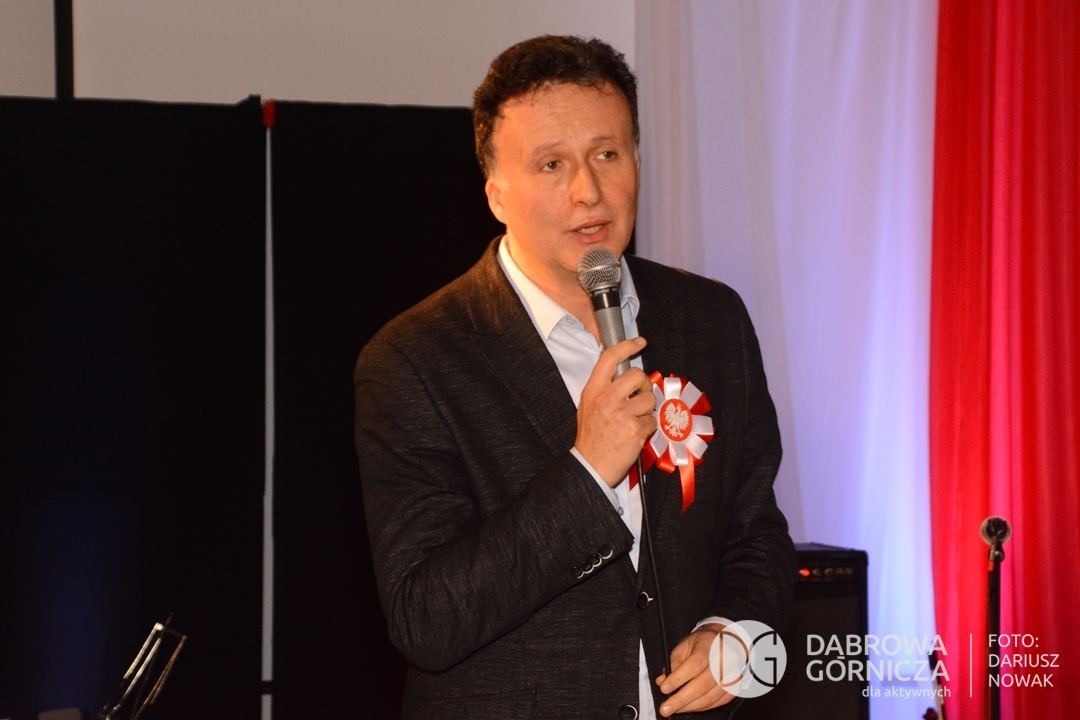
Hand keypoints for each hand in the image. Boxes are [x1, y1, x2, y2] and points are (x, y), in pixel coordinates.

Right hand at [574, 337, 655, 486]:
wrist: (590, 466)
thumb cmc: (590, 438)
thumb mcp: (588, 407)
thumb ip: (604, 390)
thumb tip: (625, 378)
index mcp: (593, 391)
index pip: (609, 358)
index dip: (627, 346)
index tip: (640, 342)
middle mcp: (607, 399)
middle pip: (637, 375)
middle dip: (644, 384)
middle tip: (640, 395)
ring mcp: (622, 414)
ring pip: (649, 399)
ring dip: (647, 410)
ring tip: (634, 421)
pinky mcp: (635, 429)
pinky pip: (652, 420)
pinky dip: (648, 428)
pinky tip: (635, 435)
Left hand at [655, 624, 733, 715]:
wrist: (727, 642)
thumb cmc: (703, 644)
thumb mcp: (685, 645)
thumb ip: (674, 663)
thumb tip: (662, 682)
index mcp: (711, 645)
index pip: (694, 665)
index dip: (678, 679)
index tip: (664, 689)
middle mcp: (725, 660)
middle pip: (702, 685)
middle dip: (681, 699)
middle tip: (665, 708)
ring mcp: (733, 675)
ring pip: (710, 698)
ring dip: (689, 706)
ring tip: (673, 709)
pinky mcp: (735, 688)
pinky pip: (716, 703)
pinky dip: (700, 707)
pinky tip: (688, 707)